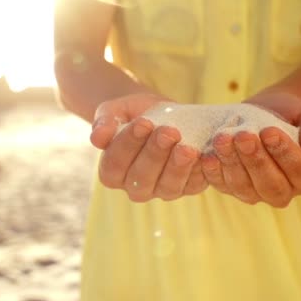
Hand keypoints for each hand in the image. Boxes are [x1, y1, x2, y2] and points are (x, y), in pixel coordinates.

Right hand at [91, 93, 207, 201]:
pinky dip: (198, 172)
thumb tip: (97, 138)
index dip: (128, 144)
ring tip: (186, 147)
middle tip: (168, 132)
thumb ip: (104, 122)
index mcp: (111, 172)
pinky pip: (192, 185)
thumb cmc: (134, 113)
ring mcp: (161, 190)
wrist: (162, 114)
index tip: (143, 123)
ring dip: (177, 167)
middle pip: (141, 178)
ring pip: (167, 187)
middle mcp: (134, 187)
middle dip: (155, 154)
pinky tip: (202, 155)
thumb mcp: (115, 111)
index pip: (115, 164)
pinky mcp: (186, 187)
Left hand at [201, 91, 300, 207]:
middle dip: (255, 160)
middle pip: (270, 184)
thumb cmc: (291, 115)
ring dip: (232, 162)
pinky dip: (213, 171)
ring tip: (223, 138)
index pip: (299, 171)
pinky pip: (221, 184)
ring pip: (243, 186)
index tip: (269, 131)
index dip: (284, 152)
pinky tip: (208, 155)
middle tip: (244, 136)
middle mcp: (282, 193)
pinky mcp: (230, 188)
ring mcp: (254, 194)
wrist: (265, 112)